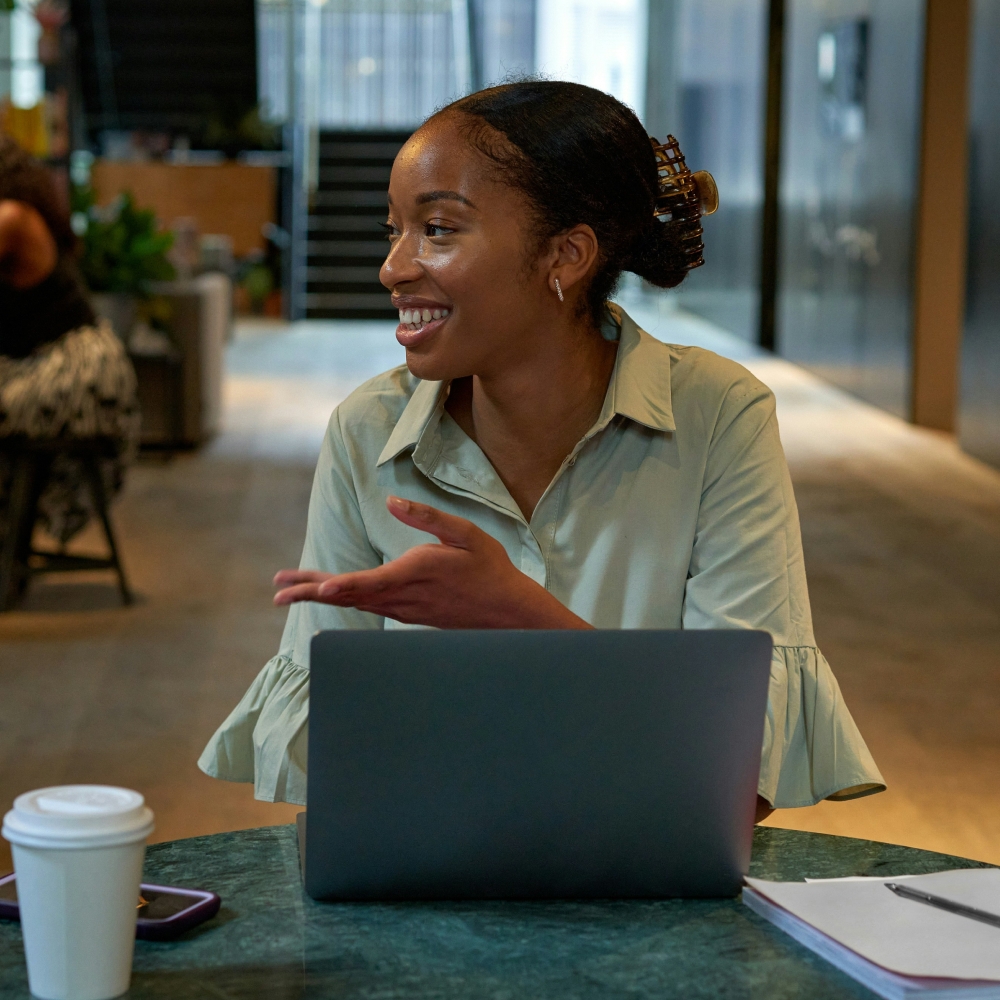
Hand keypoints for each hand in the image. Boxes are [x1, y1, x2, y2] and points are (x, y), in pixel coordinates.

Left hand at [273, 496, 591, 629]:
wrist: (506, 610)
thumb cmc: (488, 566)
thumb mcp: (465, 534)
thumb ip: (427, 518)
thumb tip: (390, 502)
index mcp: (416, 573)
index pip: (370, 582)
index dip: (341, 585)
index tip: (317, 589)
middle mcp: (403, 596)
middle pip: (350, 595)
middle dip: (311, 592)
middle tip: (278, 592)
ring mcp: (403, 608)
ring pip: (354, 602)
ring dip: (320, 595)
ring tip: (288, 592)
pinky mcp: (406, 612)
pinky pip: (367, 606)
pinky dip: (342, 599)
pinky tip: (328, 593)